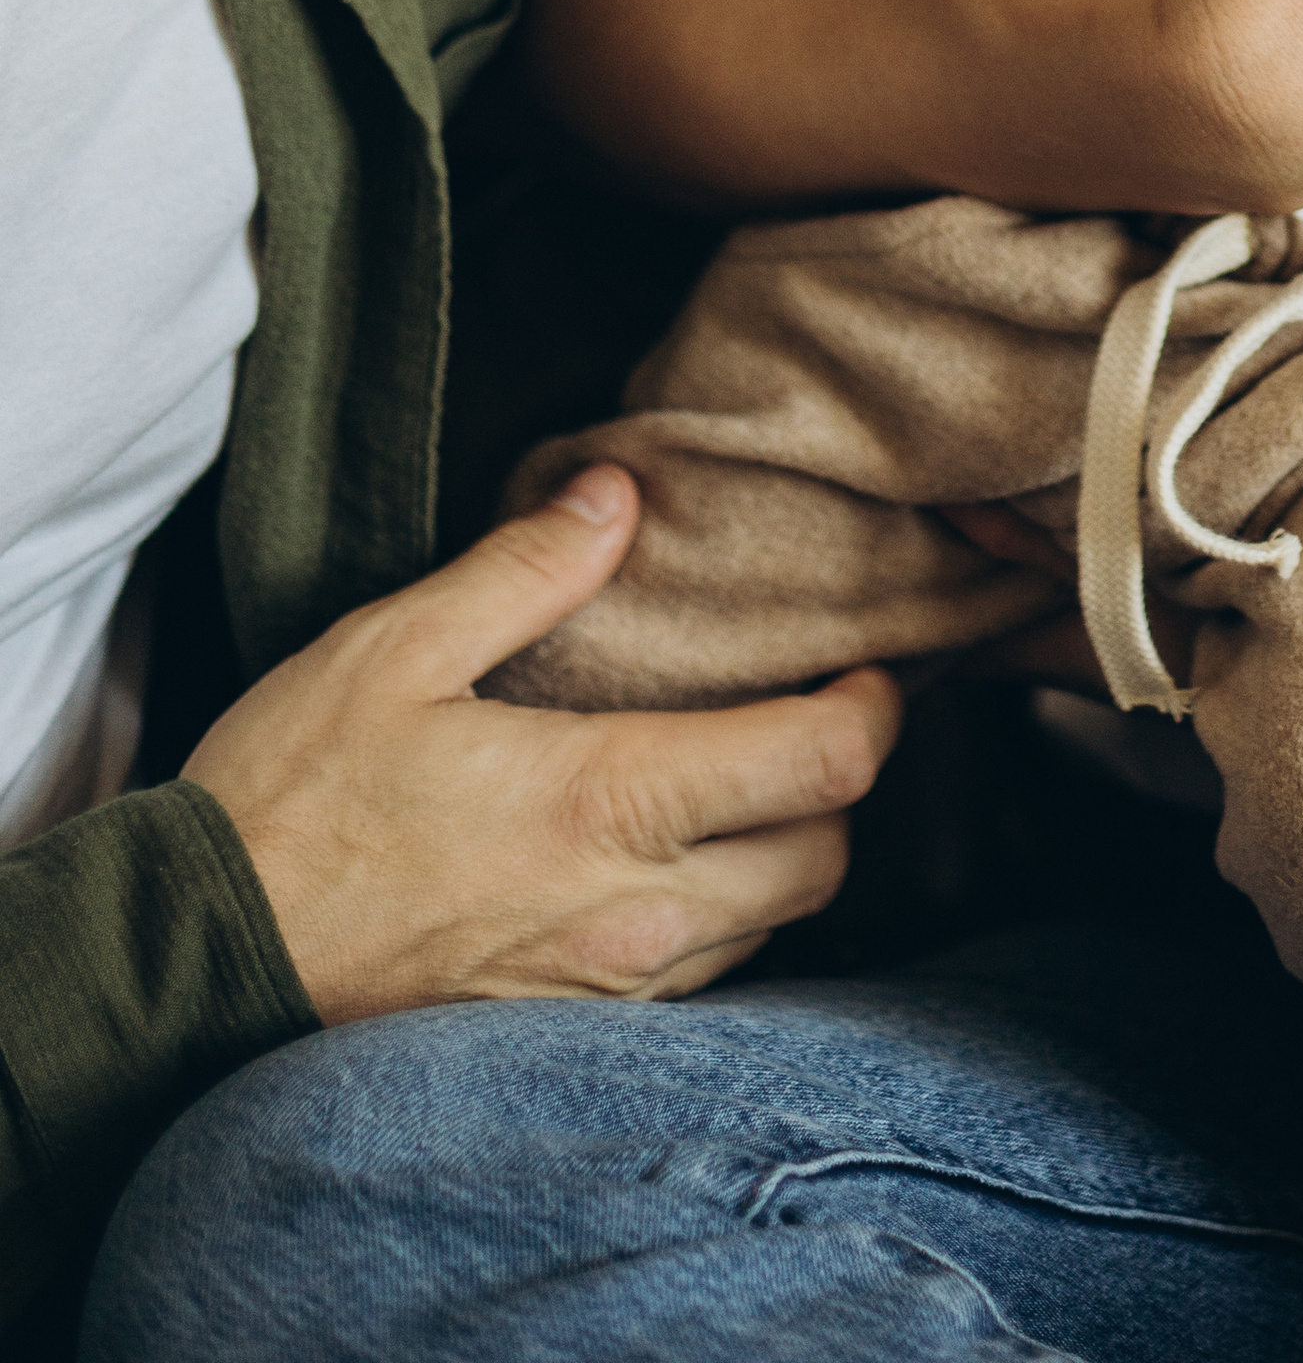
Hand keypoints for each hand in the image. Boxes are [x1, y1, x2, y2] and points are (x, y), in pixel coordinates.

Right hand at [185, 466, 899, 1020]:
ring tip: (737, 786)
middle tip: (808, 718)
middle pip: (825, 858)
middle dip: (838, 787)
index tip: (868, 667)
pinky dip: (713, 923)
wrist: (197, 971)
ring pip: (768, 929)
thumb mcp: (394, 648)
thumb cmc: (291, 803)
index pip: (825, 766)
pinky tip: (662, 868)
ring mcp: (606, 989)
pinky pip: (697, 983)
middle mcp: (635, 910)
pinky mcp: (568, 1035)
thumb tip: (618, 495)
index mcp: (611, 801)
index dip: (876, 710)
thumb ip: (526, 569)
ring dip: (777, 857)